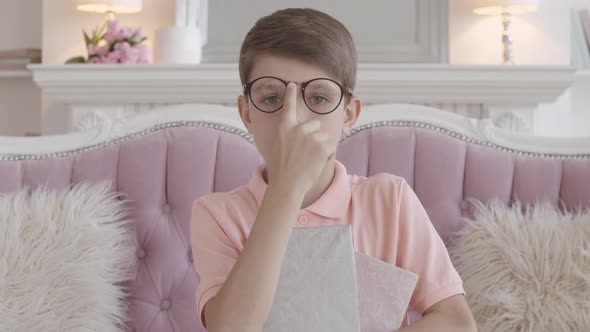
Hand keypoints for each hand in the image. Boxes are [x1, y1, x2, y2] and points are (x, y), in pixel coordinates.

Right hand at [266, 82, 334, 196]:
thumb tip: (294, 134)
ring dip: (320, 147)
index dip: (291, 94)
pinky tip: (316, 164)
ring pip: (323, 137)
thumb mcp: (277, 147)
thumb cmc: (280, 169)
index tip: (293, 85)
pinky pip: (330, 148)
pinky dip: (326, 156)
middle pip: (315, 125)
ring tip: (309, 160)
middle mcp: (299, 129)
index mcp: (285, 127)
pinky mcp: (323, 147)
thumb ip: (287, 136)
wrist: (287, 184)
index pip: (289, 106)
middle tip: (305, 152)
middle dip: (314, 135)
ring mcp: (312, 137)